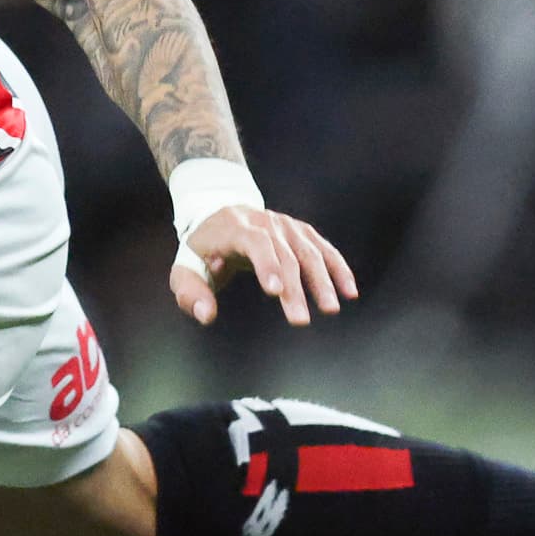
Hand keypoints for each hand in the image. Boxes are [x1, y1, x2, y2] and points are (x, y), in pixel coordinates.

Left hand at [173, 205, 358, 328]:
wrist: (218, 214)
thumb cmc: (201, 251)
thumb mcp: (185, 270)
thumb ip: (190, 293)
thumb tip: (206, 315)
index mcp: (233, 227)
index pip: (254, 242)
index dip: (266, 264)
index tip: (275, 292)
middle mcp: (264, 221)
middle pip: (285, 253)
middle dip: (294, 288)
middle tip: (300, 321)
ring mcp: (285, 225)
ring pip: (309, 251)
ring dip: (322, 281)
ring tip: (329, 309)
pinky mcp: (300, 231)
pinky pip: (324, 249)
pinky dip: (338, 269)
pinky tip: (349, 291)